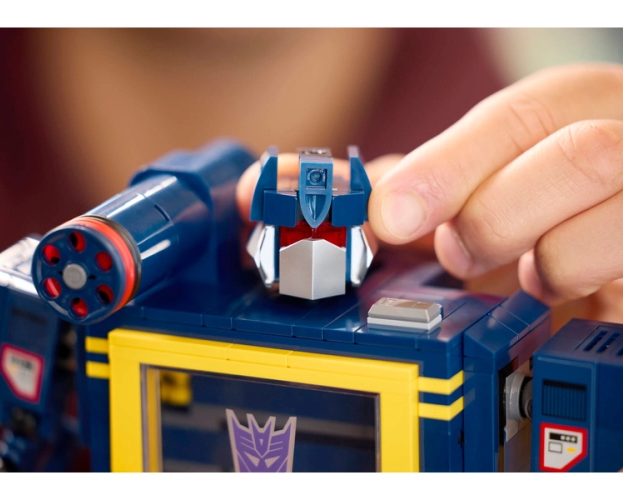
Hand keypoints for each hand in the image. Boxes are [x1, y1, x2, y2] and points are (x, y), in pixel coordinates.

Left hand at [236, 64, 622, 322]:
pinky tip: (576, 299)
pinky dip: (591, 299)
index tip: (389, 217)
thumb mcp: (481, 180)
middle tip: (462, 253)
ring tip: (528, 274)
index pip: (513, 120)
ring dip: (549, 264)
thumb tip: (309, 187)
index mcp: (568, 110)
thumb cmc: (542, 203)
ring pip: (609, 224)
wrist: (621, 223)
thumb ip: (415, 181)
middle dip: (496, 219)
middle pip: (576, 157)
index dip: (446, 170)